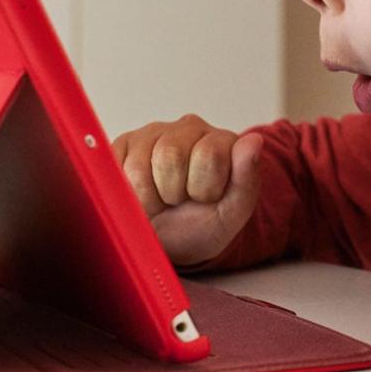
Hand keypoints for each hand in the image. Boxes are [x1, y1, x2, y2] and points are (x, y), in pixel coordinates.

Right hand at [112, 114, 262, 265]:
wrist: (171, 243)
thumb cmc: (203, 225)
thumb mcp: (232, 213)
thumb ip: (247, 178)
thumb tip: (254, 141)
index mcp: (221, 140)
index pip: (208, 154)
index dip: (204, 188)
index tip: (207, 198)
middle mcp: (188, 128)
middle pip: (170, 155)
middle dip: (175, 191)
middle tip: (181, 200)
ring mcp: (154, 133)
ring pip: (140, 163)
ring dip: (150, 195)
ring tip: (162, 199)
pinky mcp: (125, 144)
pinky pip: (116, 166)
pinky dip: (128, 191)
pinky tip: (142, 194)